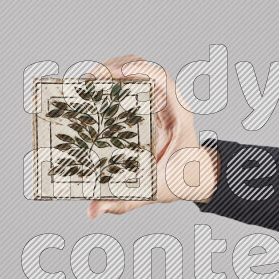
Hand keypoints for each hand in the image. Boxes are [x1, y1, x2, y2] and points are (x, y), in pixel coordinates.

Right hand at [87, 55, 218, 218]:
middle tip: (87, 81)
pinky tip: (89, 94)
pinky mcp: (144, 106)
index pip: (162, 79)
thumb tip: (93, 211)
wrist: (193, 177)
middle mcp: (167, 102)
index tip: (115, 73)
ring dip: (108, 72)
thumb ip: (124, 201)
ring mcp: (155, 101)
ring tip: (84, 85)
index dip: (139, 69)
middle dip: (113, 67)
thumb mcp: (153, 191)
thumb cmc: (179, 181)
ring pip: (133, 72)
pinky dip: (109, 84)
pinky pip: (127, 86)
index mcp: (178, 114)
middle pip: (142, 68)